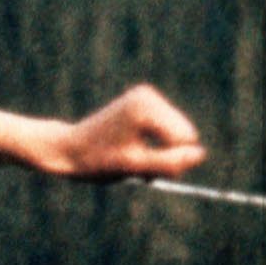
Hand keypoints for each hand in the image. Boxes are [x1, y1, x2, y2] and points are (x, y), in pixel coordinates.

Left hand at [49, 83, 204, 180]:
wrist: (65, 149)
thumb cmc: (94, 161)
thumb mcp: (133, 167)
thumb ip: (168, 162)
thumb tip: (200, 154)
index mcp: (145, 108)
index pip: (184, 138)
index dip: (169, 160)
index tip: (144, 168)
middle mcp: (148, 96)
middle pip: (183, 133)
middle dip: (165, 154)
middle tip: (136, 164)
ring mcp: (146, 97)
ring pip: (176, 133)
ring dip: (160, 151)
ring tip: (131, 157)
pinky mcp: (144, 103)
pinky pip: (166, 128)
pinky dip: (154, 143)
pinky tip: (133, 148)